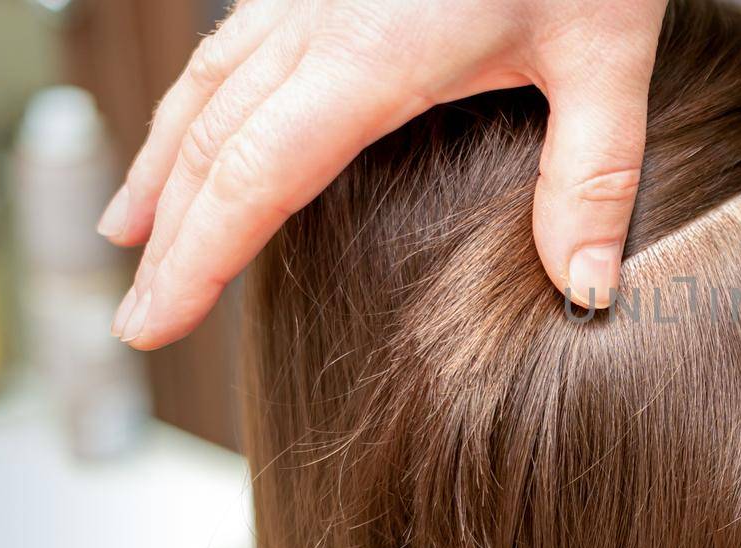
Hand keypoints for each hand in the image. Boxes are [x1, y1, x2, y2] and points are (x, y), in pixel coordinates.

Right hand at [96, 0, 667, 348]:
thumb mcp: (608, 55)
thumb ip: (593, 175)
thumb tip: (586, 291)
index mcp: (374, 53)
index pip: (256, 177)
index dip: (198, 260)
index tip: (154, 324)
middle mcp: (320, 17)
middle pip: (212, 140)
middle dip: (169, 235)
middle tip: (140, 316)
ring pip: (208, 82)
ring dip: (163, 163)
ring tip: (133, 229)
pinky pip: (235, 40)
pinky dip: (198, 99)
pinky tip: (198, 122)